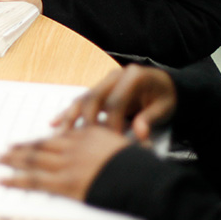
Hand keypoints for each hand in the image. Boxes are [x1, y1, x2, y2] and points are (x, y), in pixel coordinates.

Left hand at [0, 126, 130, 199]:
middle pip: (43, 145)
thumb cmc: (142, 167)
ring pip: (34, 159)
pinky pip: (34, 180)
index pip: (61, 136)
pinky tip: (2, 180)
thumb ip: (126, 144)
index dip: (44, 140)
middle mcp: (75, 145)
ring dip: (13, 160)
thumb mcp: (134, 148)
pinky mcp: (64, 182)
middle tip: (7, 149)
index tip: (33, 141)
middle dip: (23, 148)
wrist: (142, 178)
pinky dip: (15, 180)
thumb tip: (142, 142)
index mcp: (90, 134)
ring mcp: (68, 163)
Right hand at [53, 65, 177, 142]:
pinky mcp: (99, 90)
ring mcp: (104, 82)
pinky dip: (68, 113)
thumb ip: (150, 119)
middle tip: (83, 142)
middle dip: (87, 121)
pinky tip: (54, 123)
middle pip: (93, 97)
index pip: (116, 101)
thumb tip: (140, 134)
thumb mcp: (164, 107)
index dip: (112, 123)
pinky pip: (80, 101)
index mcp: (133, 76)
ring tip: (60, 135)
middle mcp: (114, 76)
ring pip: (82, 99)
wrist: (166, 85)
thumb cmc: (165, 96)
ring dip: (70, 118)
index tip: (112, 142)